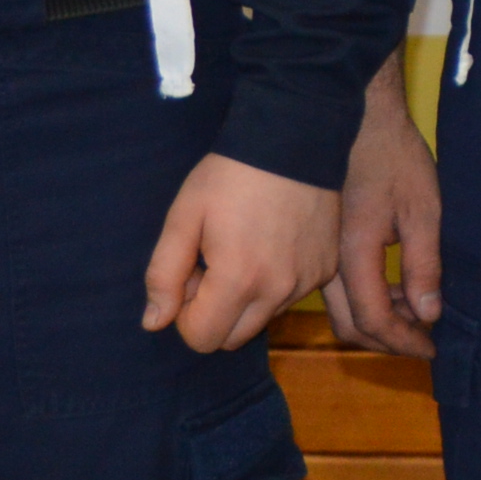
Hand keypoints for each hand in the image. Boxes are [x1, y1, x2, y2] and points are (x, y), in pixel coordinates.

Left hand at [144, 153, 341, 355]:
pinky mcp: (326, 271)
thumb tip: (154, 323)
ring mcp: (307, 282)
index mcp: (238, 280)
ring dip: (244, 300)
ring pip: (262, 319)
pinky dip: (274, 284)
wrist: (294, 140)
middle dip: (213, 313)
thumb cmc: (230, 176)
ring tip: (243, 250)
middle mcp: (277, 291)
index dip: (184, 314)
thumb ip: (163, 274)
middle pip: (232, 338)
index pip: (201, 338)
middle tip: (212, 265)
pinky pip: (289, 297)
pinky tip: (271, 244)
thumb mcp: (183, 217)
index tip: (190, 275)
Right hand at [328, 62, 443, 357]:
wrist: (354, 114)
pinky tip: (394, 287)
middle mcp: (327, 261)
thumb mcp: (422, 208)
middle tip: (423, 338)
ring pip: (342, 308)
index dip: (403, 341)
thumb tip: (428, 313)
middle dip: (388, 340)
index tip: (431, 349)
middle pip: (351, 324)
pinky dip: (367, 298)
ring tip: (416, 311)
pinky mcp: (321, 242)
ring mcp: (319, 252)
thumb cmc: (393, 155)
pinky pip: (337, 288)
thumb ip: (424, 264)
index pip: (374, 319)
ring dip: (378, 319)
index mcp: (354, 253)